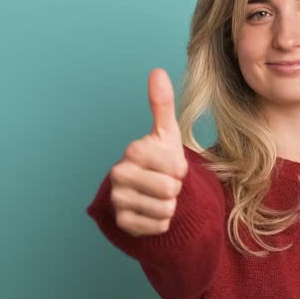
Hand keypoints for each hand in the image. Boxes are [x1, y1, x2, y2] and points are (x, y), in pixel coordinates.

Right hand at [109, 68, 189, 236]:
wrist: (147, 192)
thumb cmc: (160, 161)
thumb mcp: (166, 134)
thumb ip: (162, 104)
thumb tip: (157, 71)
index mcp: (133, 150)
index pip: (175, 167)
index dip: (181, 169)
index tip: (171, 167)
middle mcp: (119, 173)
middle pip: (168, 190)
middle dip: (175, 190)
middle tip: (165, 184)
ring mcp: (118, 199)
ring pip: (164, 209)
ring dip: (169, 206)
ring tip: (159, 197)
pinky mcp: (122, 222)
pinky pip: (157, 227)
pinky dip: (161, 223)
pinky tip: (152, 212)